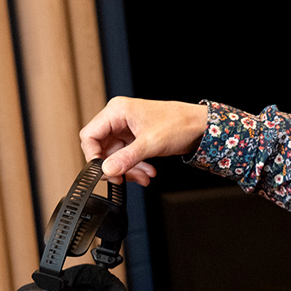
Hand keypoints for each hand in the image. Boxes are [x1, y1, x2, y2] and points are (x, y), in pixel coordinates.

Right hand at [79, 97, 208, 184]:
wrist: (200, 126)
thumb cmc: (179, 124)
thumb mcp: (150, 144)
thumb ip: (126, 158)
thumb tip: (106, 170)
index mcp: (117, 111)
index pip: (90, 135)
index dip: (93, 155)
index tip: (103, 171)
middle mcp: (119, 118)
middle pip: (103, 147)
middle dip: (115, 166)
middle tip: (123, 179)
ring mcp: (128, 128)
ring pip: (117, 154)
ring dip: (128, 169)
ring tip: (143, 177)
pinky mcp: (137, 137)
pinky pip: (128, 155)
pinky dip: (136, 166)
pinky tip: (147, 173)